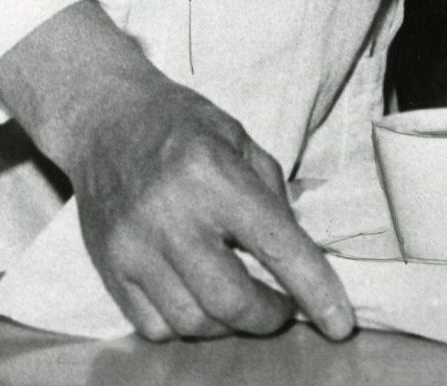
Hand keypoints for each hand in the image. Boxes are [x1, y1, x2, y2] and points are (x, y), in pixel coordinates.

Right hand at [0, 0, 353, 342]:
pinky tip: (197, 299)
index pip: (275, 244)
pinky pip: (154, 327)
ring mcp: (135, 249)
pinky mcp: (109, 270)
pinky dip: (186, 326)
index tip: (340, 323)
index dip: (313, 289)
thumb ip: (272, 194)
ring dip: (228, 325)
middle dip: (269, 317)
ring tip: (241, 301)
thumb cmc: (183, 125)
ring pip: (192, 323)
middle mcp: (172, 218)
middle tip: (283, 307)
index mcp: (215, 176)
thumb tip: (297, 254)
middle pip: (230, 301)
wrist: (107, 119)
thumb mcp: (240, 140)